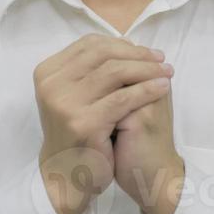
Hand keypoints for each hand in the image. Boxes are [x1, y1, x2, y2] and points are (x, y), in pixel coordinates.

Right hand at [33, 34, 172, 213]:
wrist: (69, 173)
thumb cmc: (79, 131)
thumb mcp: (78, 93)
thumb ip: (94, 68)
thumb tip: (126, 41)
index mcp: (47, 72)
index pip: (89, 44)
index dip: (121, 44)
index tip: (146, 51)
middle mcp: (51, 85)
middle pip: (102, 54)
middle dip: (137, 54)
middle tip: (161, 58)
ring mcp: (64, 104)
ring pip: (114, 72)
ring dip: (146, 69)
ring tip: (166, 71)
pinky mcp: (83, 123)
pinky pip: (123, 98)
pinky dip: (147, 89)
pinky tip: (163, 88)